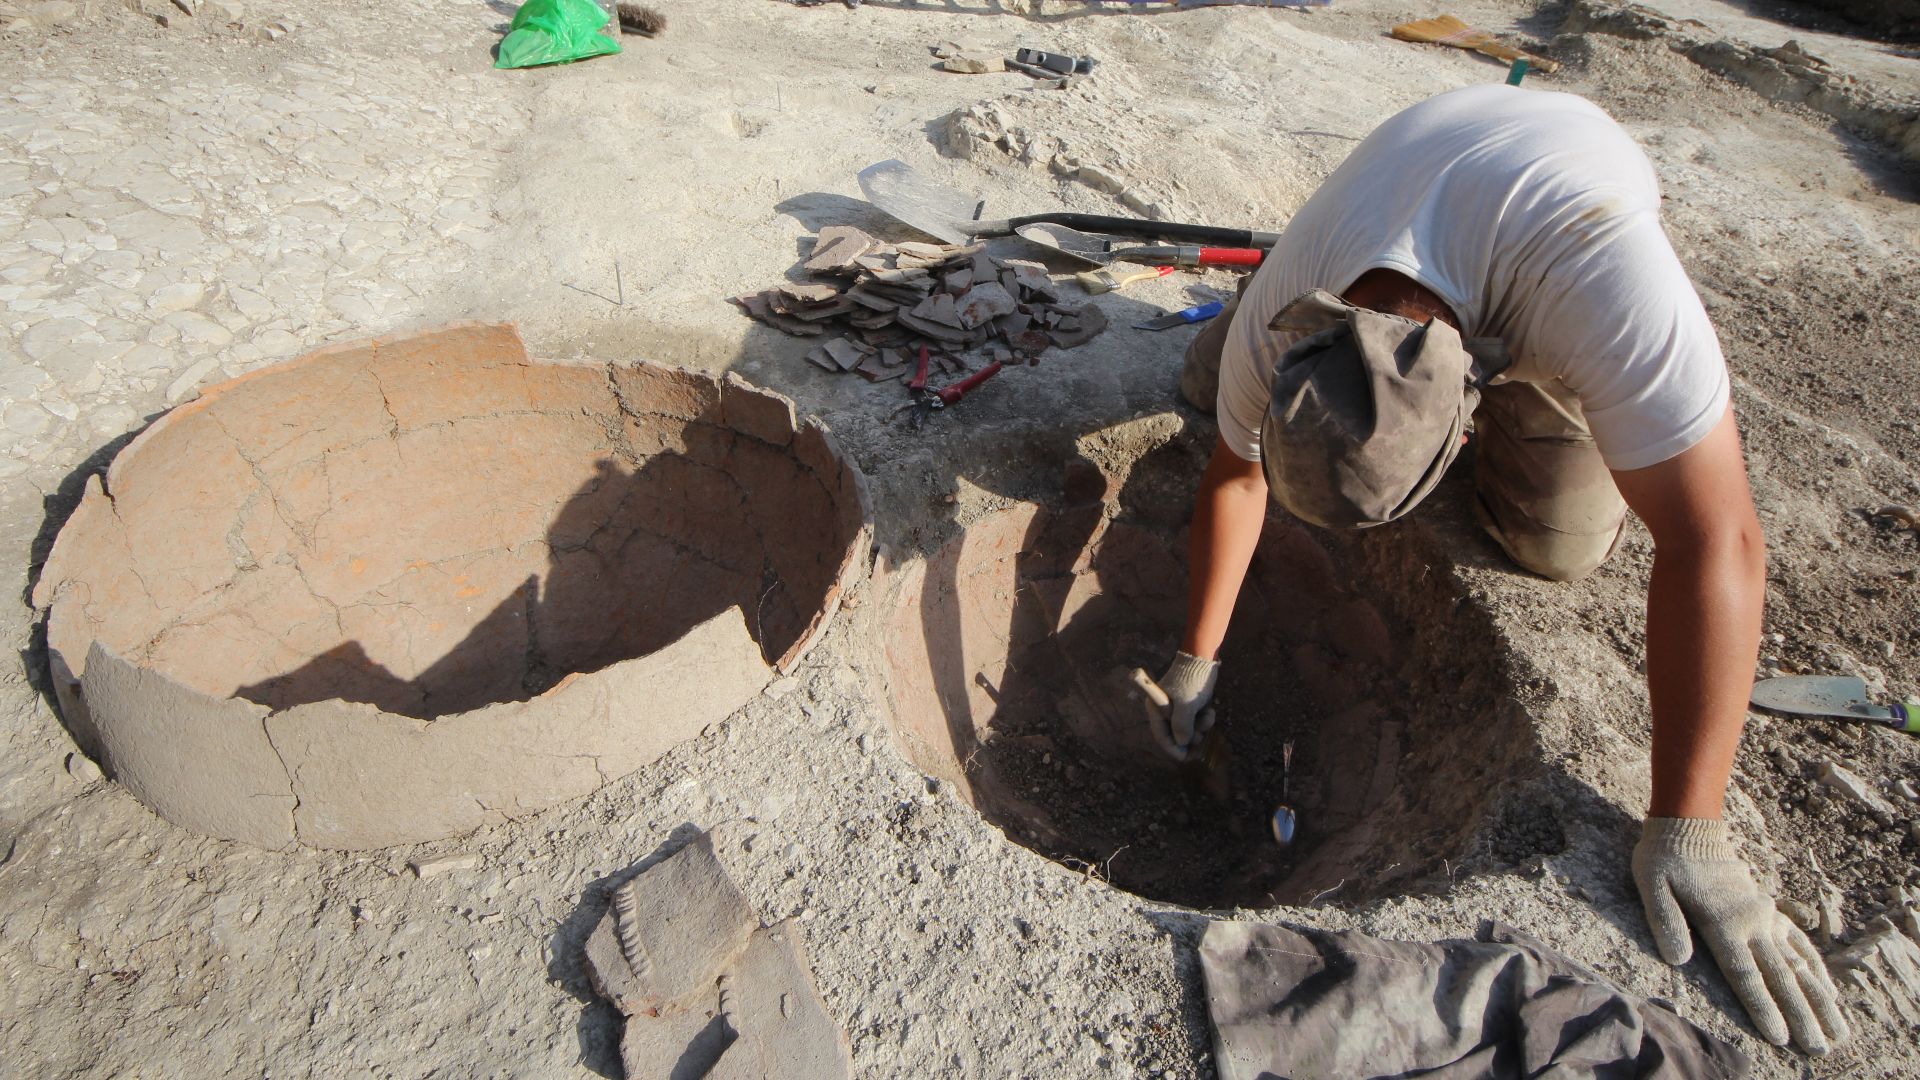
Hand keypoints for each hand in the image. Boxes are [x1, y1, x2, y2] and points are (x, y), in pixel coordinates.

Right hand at [1131, 652, 1218, 760]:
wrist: (1203, 659)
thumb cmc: (1190, 681)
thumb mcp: (1186, 706)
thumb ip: (1182, 727)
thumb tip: (1182, 743)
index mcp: (1156, 707)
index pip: (1160, 734)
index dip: (1172, 748)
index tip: (1185, 758)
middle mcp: (1164, 709)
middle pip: (1175, 733)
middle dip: (1190, 737)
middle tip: (1201, 737)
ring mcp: (1177, 706)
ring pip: (1188, 728)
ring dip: (1200, 726)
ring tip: (1207, 716)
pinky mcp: (1189, 704)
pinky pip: (1195, 719)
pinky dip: (1203, 718)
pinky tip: (1210, 710)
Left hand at [1633, 817, 1849, 1054]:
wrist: (1690, 826)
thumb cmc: (1664, 859)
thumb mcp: (1652, 886)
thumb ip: (1666, 922)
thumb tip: (1678, 960)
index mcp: (1723, 922)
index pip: (1745, 974)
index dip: (1763, 1007)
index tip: (1781, 1037)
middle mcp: (1752, 922)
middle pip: (1781, 977)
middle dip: (1801, 1015)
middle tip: (1820, 1048)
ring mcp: (1765, 916)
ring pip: (1798, 964)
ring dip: (1820, 998)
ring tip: (1838, 1029)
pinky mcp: (1769, 910)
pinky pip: (1800, 942)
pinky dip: (1817, 968)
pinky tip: (1830, 990)